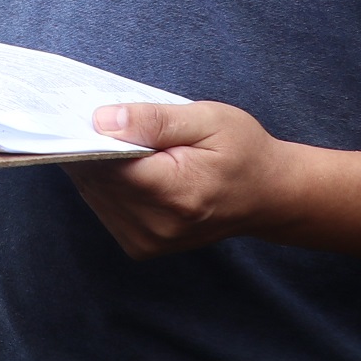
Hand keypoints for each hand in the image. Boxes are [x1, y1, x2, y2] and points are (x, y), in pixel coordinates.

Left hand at [61, 99, 295, 257]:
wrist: (269, 197)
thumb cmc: (243, 153)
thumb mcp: (208, 120)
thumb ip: (153, 120)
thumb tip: (102, 121)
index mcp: (176, 192)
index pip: (107, 164)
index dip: (92, 137)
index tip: (91, 115)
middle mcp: (158, 225)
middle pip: (96, 179)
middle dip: (94, 148)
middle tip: (108, 123)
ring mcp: (149, 240)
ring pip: (94, 193)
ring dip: (98, 167)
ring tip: (125, 145)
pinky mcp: (141, 246)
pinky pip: (103, 208)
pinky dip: (106, 185)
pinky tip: (129, 169)